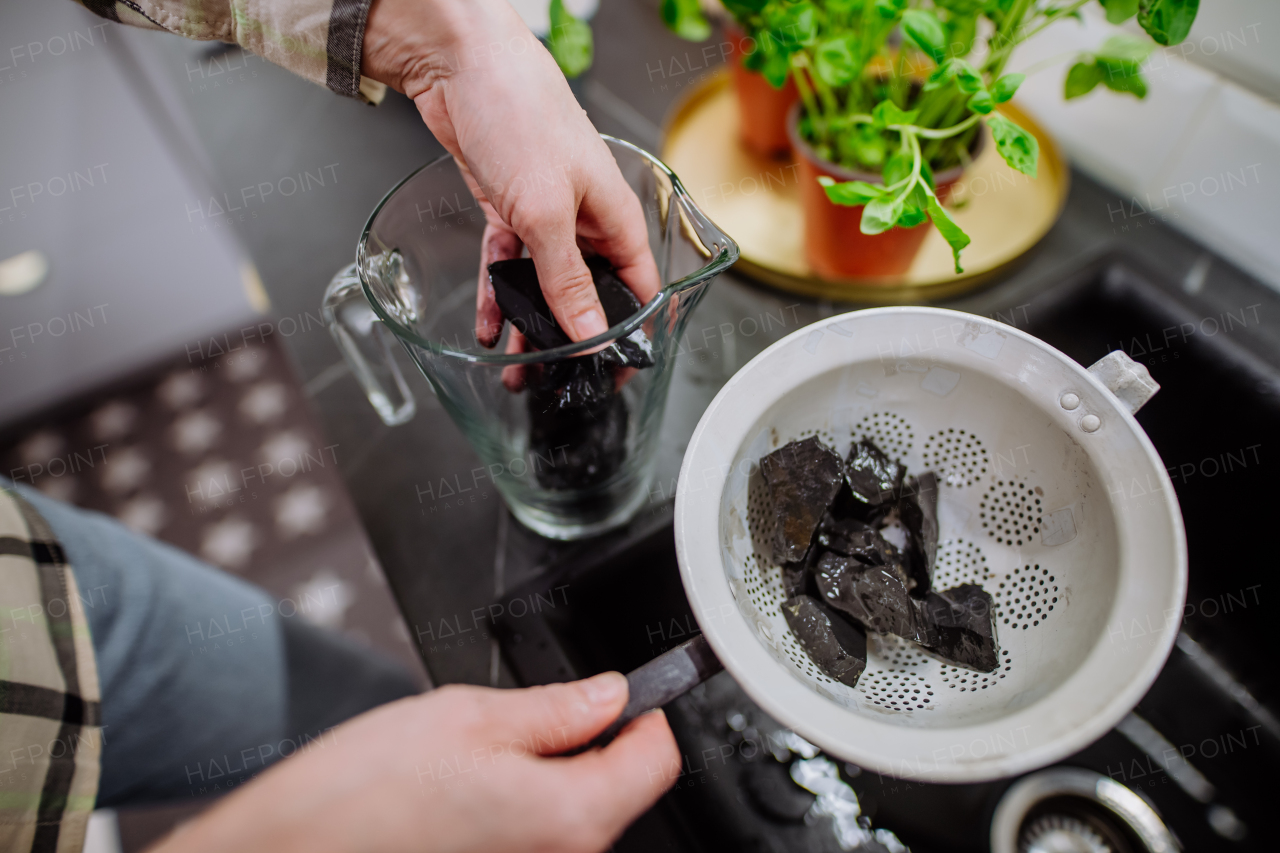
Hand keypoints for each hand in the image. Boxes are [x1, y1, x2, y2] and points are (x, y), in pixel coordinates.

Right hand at [150, 673, 679, 852]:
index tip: (624, 692)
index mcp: (569, 813)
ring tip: (480, 753)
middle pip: (617, 789)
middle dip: (590, 741)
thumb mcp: (468, 716)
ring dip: (549, 772)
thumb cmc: (361, 795)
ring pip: (573, 811)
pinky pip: (534, 833)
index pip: (658, 762)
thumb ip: (555, 708)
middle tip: (530, 715)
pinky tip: (464, 789)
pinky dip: (518, 803)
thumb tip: (610, 693)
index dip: (646, 714)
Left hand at [361, 0, 660, 350]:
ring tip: (514, 368)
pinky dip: (497, 295)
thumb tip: (592, 335)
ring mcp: (547, 215)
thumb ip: (567, 279)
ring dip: (528, 326)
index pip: (638, 289)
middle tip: (554, 379)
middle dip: (571, 339)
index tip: (615, 373)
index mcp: (614, 217)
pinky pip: (508, 264)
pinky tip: (486, 327)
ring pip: (544, 285)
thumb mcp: (548, 211)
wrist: (460, 66)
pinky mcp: (509, 208)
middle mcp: (585, 219)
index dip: (631, 334)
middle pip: (587, 293)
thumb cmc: (521, 114)